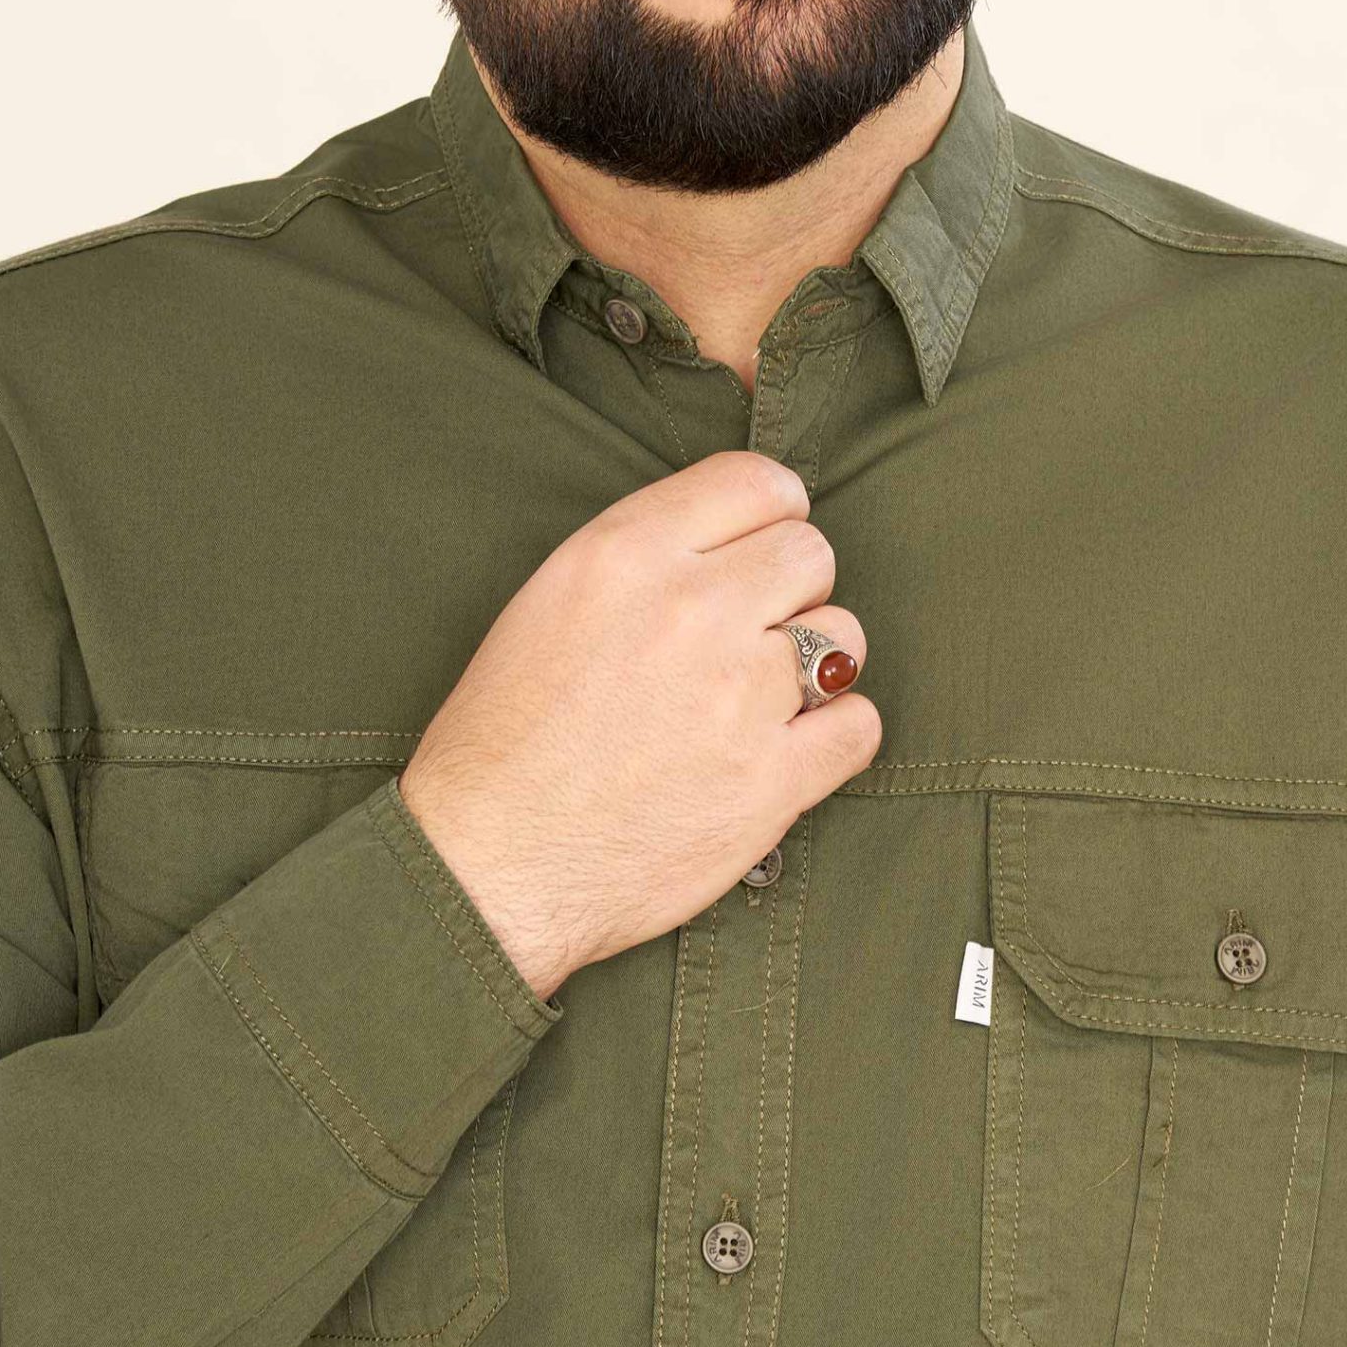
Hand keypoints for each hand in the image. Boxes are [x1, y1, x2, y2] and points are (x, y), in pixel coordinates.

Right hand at [397, 450, 878, 999]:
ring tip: (759, 701)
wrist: (487, 864)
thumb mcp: (550, 600)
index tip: (762, 548)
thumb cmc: (502, 738)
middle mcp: (691, 610)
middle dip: (792, 591)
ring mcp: (738, 696)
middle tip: (751, 636)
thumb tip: (729, 543)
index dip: (773, 514)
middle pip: (812, 554)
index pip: (759, 481)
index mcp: (627, 554)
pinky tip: (786, 751)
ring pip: (843, 639)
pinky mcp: (771, 781)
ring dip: (815, 667)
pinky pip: (859, 726)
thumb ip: (644, 556)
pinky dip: (834, 738)